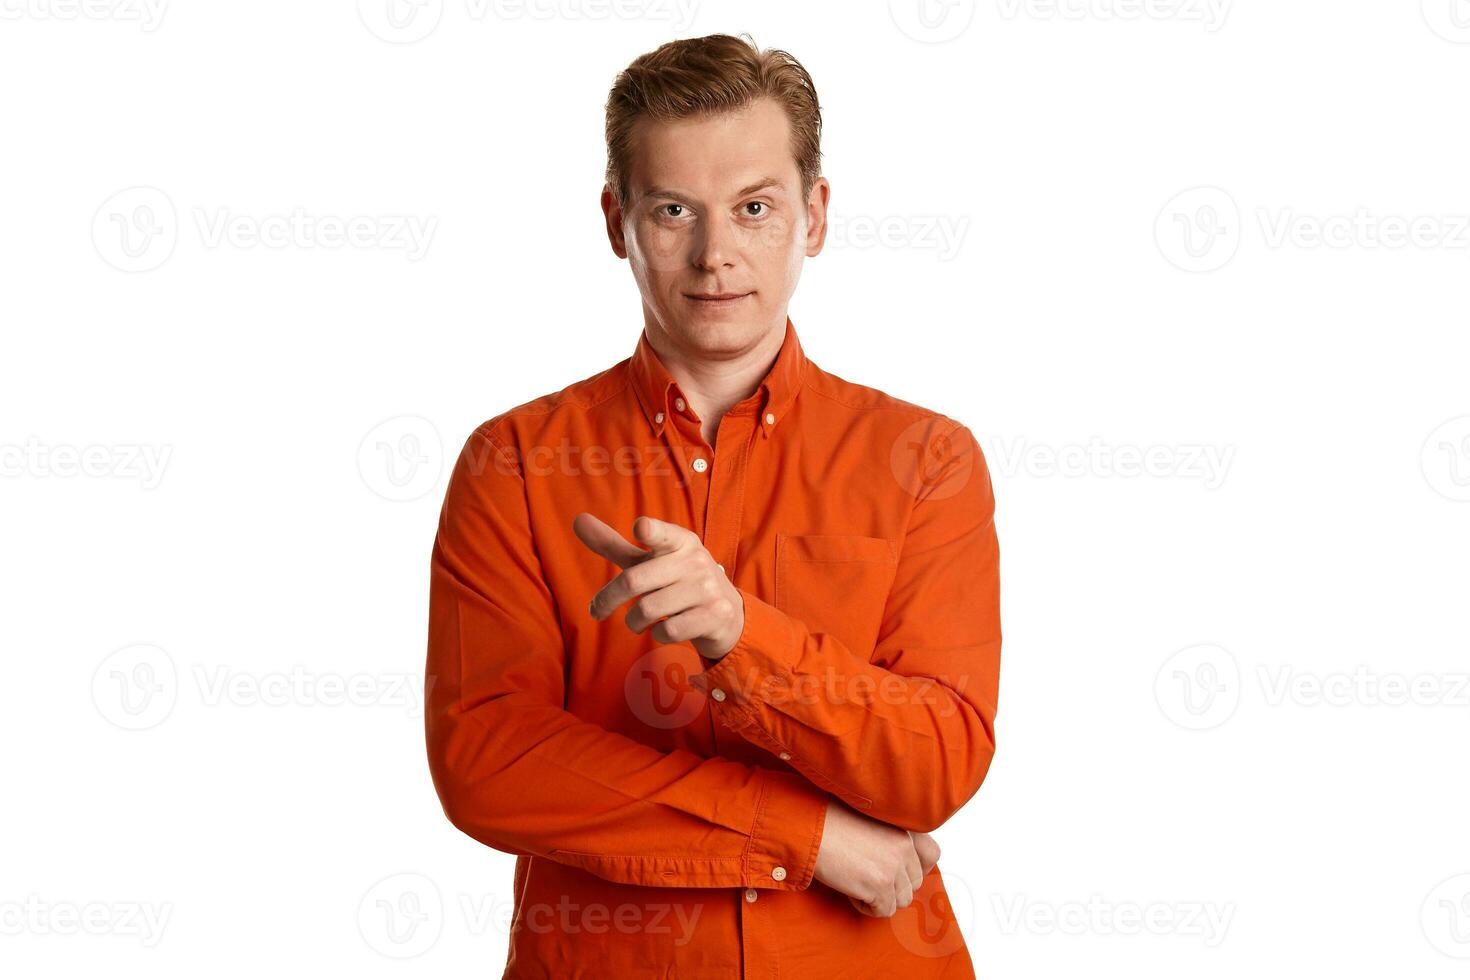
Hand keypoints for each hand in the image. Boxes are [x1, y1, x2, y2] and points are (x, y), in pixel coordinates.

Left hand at [575, 513, 743, 658]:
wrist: (726, 613)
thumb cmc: (675, 581)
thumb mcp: (649, 561)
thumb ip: (613, 544)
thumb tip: (577, 520)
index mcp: (679, 541)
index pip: (662, 533)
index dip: (650, 531)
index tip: (639, 528)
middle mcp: (695, 561)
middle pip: (634, 581)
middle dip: (608, 599)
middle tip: (595, 610)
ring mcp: (706, 589)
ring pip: (647, 610)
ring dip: (633, 622)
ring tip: (638, 621)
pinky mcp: (713, 616)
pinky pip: (667, 631)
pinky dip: (656, 635)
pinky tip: (664, 629)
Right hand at [814, 800, 938, 917]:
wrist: (808, 826)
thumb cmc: (829, 820)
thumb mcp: (869, 821)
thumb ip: (889, 839)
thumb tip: (897, 869)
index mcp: (904, 826)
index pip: (932, 854)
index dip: (915, 868)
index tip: (896, 871)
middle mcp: (905, 845)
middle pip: (914, 883)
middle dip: (891, 886)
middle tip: (865, 876)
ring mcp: (894, 866)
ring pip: (901, 900)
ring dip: (880, 897)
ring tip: (856, 882)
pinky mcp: (880, 885)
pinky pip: (884, 911)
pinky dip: (866, 906)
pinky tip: (850, 889)